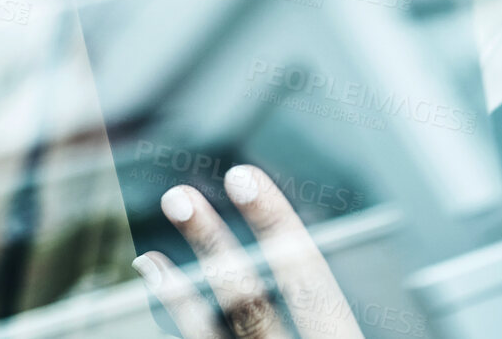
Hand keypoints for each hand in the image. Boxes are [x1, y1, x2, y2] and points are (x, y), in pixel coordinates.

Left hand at [132, 166, 363, 338]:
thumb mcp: (352, 333)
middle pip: (250, 305)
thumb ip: (336, 315)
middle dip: (212, 250)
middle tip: (178, 198)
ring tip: (149, 258)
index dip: (273, 225)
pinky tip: (160, 282)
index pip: (308, 280)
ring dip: (179, 294)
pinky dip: (180, 317)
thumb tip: (302, 257)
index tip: (242, 178)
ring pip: (213, 336)